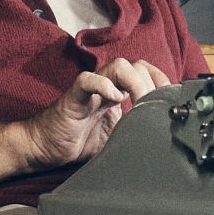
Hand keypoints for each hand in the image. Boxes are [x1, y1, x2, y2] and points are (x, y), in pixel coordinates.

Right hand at [14, 58, 169, 169]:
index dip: (161, 80)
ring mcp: (91, 90)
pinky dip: (103, 84)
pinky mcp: (73, 97)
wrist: (43, 148)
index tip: (170, 98)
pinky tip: (114, 100)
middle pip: (136, 66)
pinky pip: (88, 80)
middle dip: (151, 84)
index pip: (145, 73)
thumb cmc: (76, 143)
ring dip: (134, 82)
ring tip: (136, 104)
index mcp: (118, 95)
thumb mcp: (115, 140)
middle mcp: (106, 87)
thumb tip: (160, 140)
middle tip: (153, 108)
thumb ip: (134, 134)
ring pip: (117, 66)